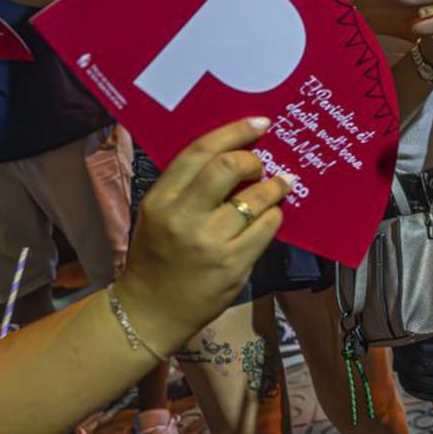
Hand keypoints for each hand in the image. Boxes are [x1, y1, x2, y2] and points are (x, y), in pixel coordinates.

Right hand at [117, 119, 290, 345]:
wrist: (152, 310)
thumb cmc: (156, 256)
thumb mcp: (158, 214)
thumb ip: (187, 187)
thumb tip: (232, 156)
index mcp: (162, 199)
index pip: (199, 152)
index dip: (234, 132)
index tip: (260, 124)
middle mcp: (183, 217)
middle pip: (227, 168)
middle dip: (253, 160)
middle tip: (262, 165)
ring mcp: (210, 242)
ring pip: (255, 199)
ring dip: (274, 187)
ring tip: (280, 185)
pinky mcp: (233, 265)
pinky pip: (266, 229)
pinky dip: (274, 216)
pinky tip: (273, 215)